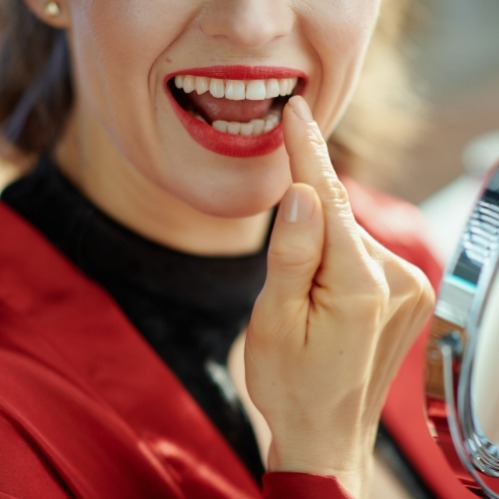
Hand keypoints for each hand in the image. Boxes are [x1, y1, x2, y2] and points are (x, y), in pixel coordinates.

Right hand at [244, 96, 434, 496]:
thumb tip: (301, 193)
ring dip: (320, 248)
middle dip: (305, 221)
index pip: (330, 199)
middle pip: (340, 219)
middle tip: (283, 274)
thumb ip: (291, 253)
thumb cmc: (291, 383)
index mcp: (360, 286)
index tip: (295, 112)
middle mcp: (398, 280)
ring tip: (303, 302)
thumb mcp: (273, 320)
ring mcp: (410, 288)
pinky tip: (324, 296)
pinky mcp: (408, 296)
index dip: (306, 153)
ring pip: (350, 237)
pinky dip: (337, 259)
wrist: (326, 434)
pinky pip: (363, 255)